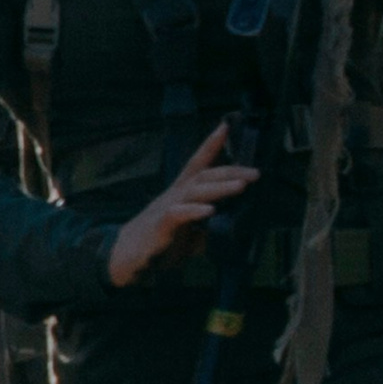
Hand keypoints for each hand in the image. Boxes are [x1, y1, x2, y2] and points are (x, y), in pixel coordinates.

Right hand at [106, 122, 256, 287]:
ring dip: (219, 187)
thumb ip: (210, 229)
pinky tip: (210, 210)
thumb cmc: (160, 241)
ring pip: (194, 190)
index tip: (226, 127)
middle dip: (231, 171)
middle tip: (255, 173)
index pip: (198, 163)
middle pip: (204, 175)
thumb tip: (232, 230)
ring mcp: (167, 208)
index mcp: (182, 193)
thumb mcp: (190, 234)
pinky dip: (194, 210)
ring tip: (241, 186)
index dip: (211, 144)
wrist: (127, 256)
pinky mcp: (160, 226)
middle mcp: (175, 195)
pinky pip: (177, 214)